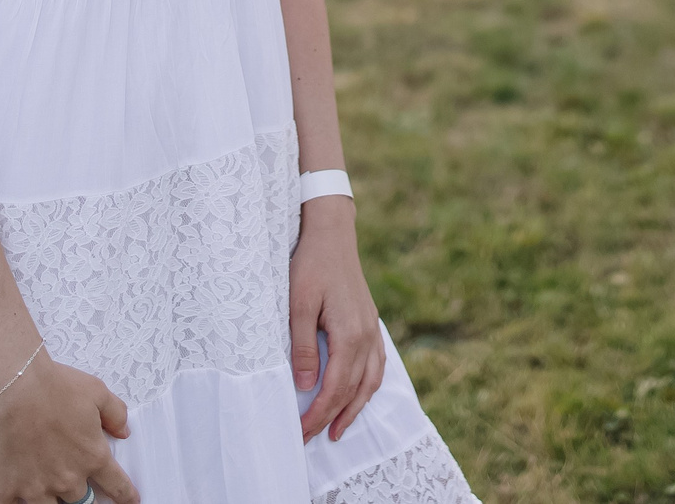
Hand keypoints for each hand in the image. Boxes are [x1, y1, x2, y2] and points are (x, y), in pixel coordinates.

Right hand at [0, 356, 135, 503]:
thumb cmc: (52, 386)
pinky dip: (19, 503)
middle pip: (83, 501)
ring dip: (54, 501)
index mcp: (92, 457)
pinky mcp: (7, 490)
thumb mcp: (96, 391)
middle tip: (78, 488)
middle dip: (83, 496)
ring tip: (49, 490)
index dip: (126, 496)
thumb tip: (123, 431)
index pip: (117, 486)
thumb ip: (115, 413)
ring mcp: (36, 488)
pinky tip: (20, 497)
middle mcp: (68, 479)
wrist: (11, 386)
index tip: (130, 501)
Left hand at [289, 197, 384, 440]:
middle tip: (312, 440)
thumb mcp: (298, 306)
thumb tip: (307, 387)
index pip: (335, 389)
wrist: (331, 234)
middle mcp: (367, 337)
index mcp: (350, 335)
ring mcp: (373, 330)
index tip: (301, 434)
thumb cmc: (310, 266)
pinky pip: (376, 365)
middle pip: (354, 390)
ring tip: (338, 430)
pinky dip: (368, 387)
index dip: (318, 416)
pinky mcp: (371, 323)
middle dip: (333, 418)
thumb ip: (304, 347)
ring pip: (370, 381)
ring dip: (355, 408)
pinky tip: (358, 394)